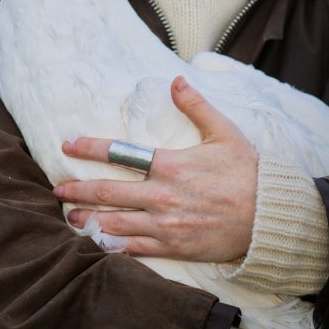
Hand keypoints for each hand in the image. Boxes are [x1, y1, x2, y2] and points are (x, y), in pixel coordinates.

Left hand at [53, 76, 257, 262]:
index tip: (67, 146)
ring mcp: (165, 224)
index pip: (120, 153)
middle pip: (107, 193)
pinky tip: (96, 244)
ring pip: (114, 224)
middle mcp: (161, 195)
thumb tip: (176, 79)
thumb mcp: (224, 132)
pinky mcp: (173, 247)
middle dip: (78, 190)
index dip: (89, 149)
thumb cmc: (248, 174)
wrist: (271, 218)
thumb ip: (196, 106)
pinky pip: (134, 249)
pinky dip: (111, 246)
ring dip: (88, 220)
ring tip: (69, 218)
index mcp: (170, 165)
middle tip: (57, 188)